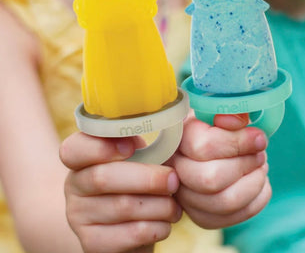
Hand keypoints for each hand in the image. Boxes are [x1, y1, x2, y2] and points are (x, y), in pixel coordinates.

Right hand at [60, 133, 181, 252]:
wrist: (126, 226)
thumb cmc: (138, 180)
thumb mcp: (137, 156)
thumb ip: (141, 140)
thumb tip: (166, 120)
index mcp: (81, 158)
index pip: (73, 149)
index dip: (100, 147)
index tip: (131, 147)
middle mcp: (74, 185)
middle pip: (103, 178)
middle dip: (147, 178)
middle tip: (174, 180)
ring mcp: (78, 216)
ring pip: (122, 207)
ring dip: (158, 205)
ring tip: (175, 205)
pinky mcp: (92, 243)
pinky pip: (128, 235)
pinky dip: (155, 228)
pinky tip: (166, 223)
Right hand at [169, 112, 270, 228]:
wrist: (206, 144)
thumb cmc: (215, 124)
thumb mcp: (220, 111)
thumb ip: (230, 112)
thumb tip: (238, 122)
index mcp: (179, 137)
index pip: (204, 147)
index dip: (239, 143)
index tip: (259, 138)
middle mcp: (174, 169)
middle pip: (211, 179)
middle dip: (246, 165)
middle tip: (261, 154)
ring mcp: (184, 197)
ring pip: (223, 203)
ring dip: (253, 184)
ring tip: (261, 167)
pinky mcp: (200, 216)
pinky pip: (231, 218)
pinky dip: (255, 201)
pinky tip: (259, 183)